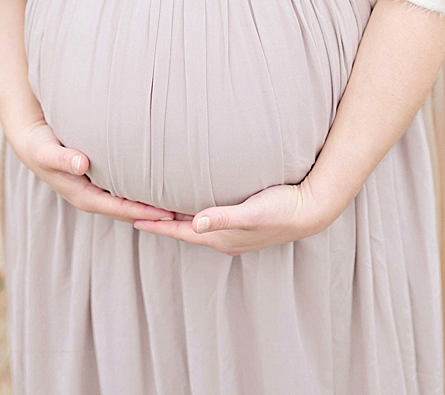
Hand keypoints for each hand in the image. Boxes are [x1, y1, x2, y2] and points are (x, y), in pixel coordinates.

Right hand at [8, 120, 174, 224]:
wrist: (31, 142)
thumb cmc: (40, 145)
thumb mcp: (47, 151)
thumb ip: (62, 157)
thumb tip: (82, 163)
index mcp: (82, 196)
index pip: (119, 208)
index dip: (143, 211)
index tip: (167, 213)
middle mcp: (91, 197)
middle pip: (128, 211)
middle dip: (153, 214)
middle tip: (183, 215)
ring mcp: (95, 191)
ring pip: (128, 203)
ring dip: (150, 207)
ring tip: (178, 206)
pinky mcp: (98, 182)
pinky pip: (124, 192)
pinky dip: (141, 193)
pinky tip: (159, 187)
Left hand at [132, 178, 332, 254]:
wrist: (312, 211)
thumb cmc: (282, 208)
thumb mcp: (252, 212)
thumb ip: (223, 217)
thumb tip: (195, 224)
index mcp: (221, 238)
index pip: (180, 231)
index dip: (156, 224)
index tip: (132, 218)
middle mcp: (224, 239)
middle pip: (184, 231)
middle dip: (161, 222)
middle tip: (137, 211)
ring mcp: (234, 234)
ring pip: (196, 227)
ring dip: (177, 219)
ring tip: (157, 209)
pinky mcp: (243, 225)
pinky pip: (210, 221)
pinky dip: (194, 215)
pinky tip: (192, 205)